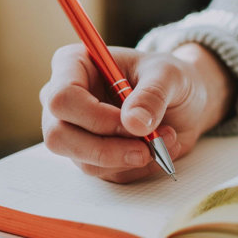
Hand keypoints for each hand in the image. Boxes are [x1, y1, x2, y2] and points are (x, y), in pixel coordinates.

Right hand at [40, 43, 235, 182]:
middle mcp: (65, 99)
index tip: (133, 123)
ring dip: (127, 158)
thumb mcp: (168, 74)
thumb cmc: (166, 77)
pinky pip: (103, 172)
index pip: (62, 97)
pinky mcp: (88, 152)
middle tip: (147, 147)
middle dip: (106, 148)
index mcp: (73, 65)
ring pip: (82, 160)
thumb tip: (134, 123)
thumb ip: (152, 95)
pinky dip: (134, 166)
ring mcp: (73, 128)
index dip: (95, 116)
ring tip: (163, 139)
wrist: (178, 100)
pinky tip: (155, 148)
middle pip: (58, 135)